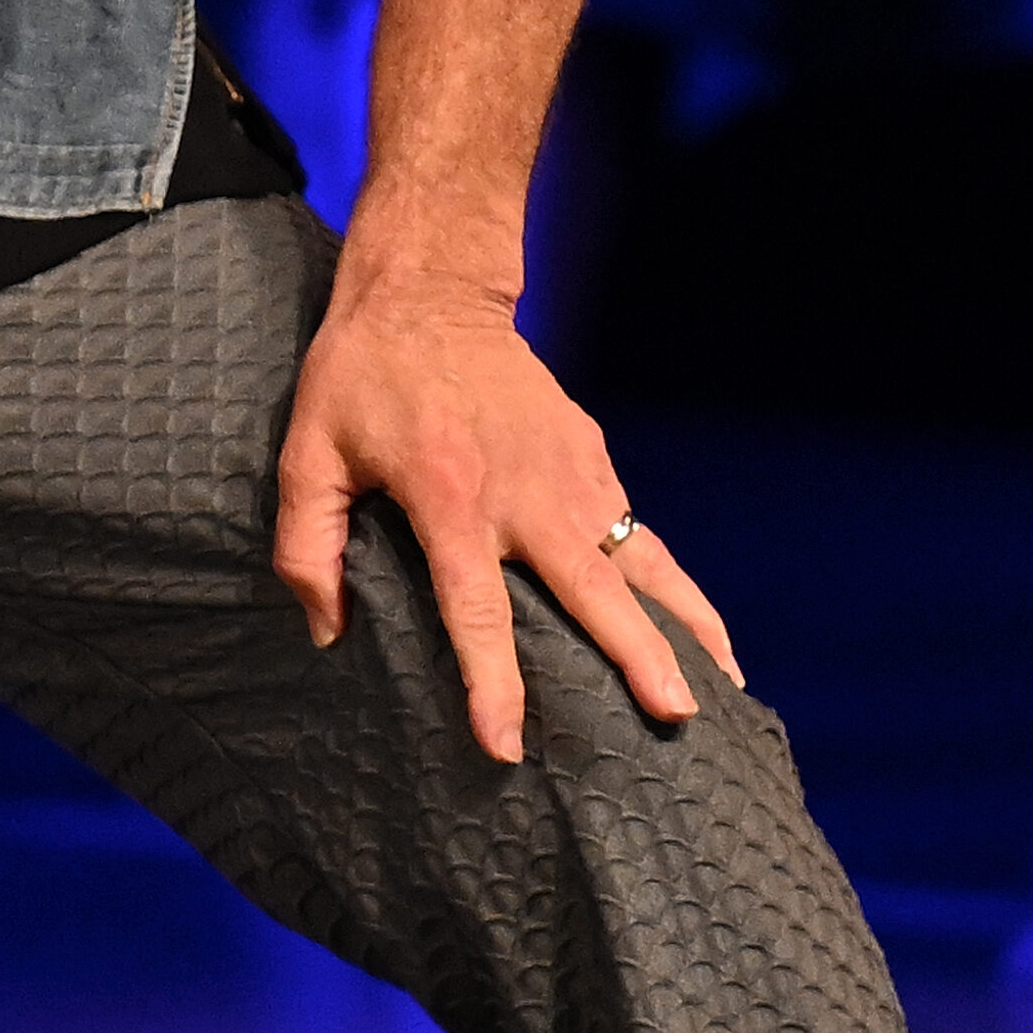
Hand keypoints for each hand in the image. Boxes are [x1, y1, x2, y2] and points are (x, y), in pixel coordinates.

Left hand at [272, 270, 739, 765]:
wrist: (432, 288)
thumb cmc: (362, 375)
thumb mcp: (307, 455)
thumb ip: (308, 547)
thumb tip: (329, 632)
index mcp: (449, 498)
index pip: (477, 609)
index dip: (493, 680)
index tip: (509, 744)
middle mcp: (524, 493)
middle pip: (593, 590)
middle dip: (638, 656)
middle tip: (674, 715)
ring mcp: (570, 472)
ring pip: (642, 559)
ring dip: (686, 621)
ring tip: (724, 682)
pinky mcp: (592, 454)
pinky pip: (638, 531)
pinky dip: (671, 581)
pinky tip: (693, 627)